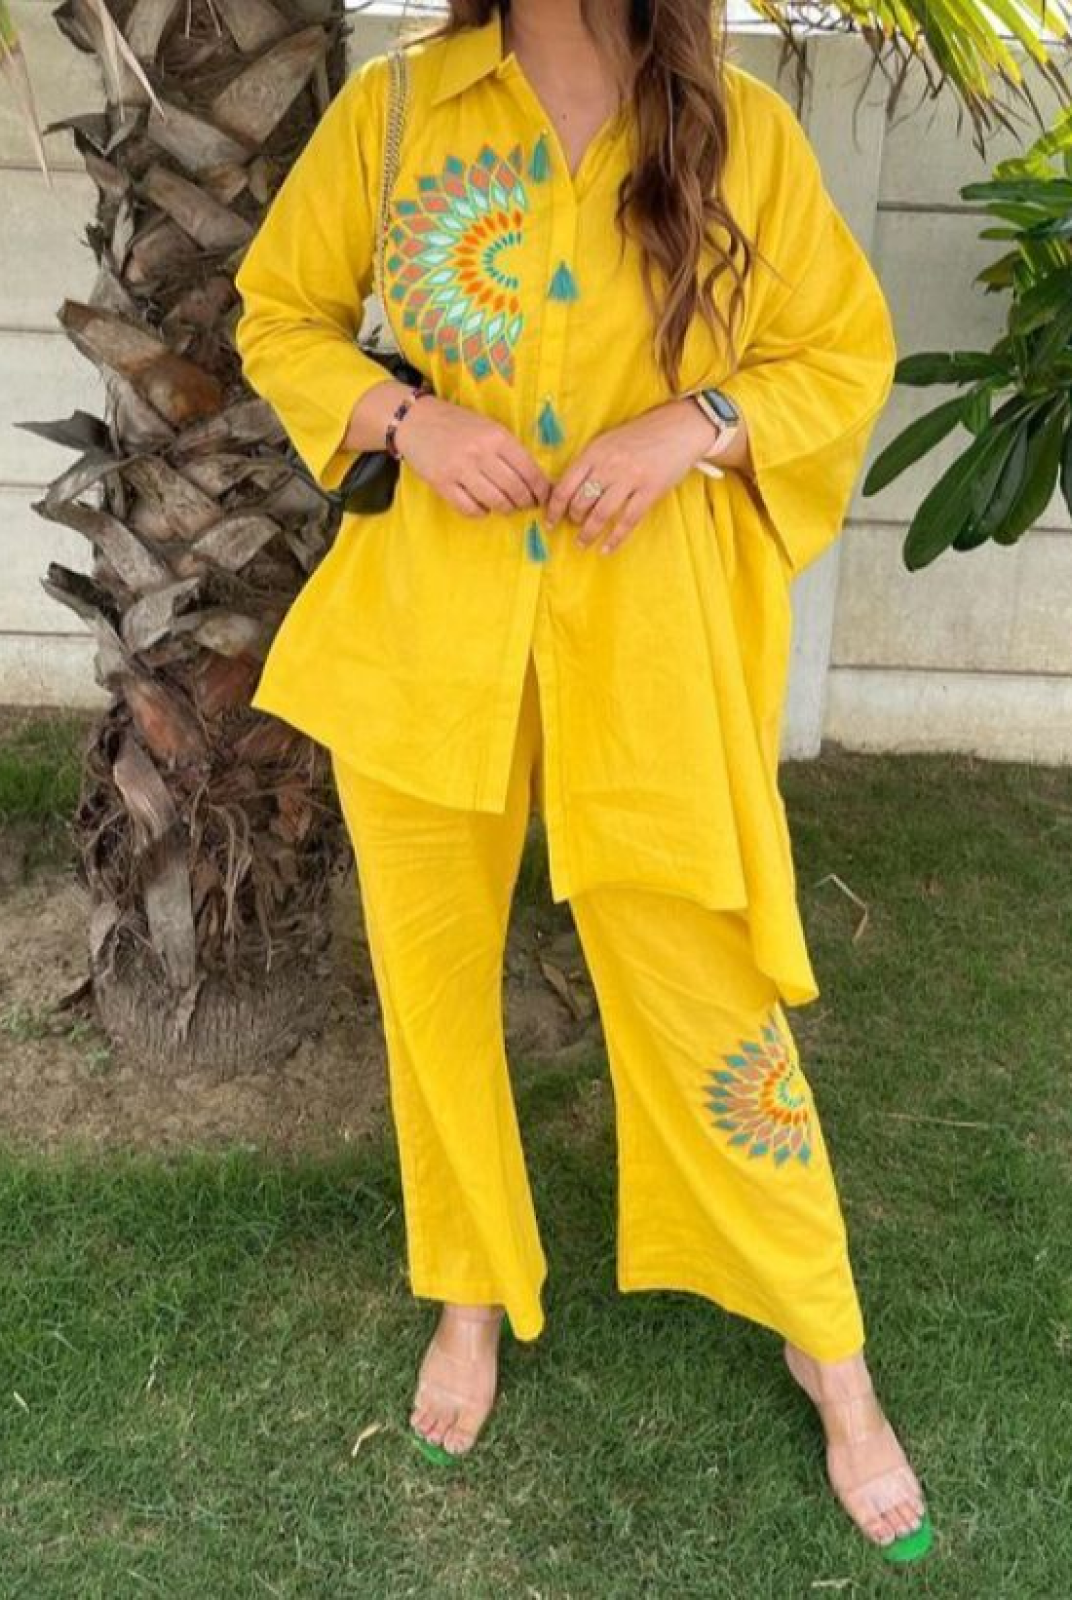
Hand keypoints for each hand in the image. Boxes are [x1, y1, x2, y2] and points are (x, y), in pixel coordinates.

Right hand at [394, 395, 550, 516]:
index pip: (529, 470)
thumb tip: (534, 479)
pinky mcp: (442, 484)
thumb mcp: (488, 427)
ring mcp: (460, 470)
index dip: (540, 489)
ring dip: (505, 509)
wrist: (415, 420)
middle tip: (526, 505)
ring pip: (495, 502)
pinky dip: (481, 513)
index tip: (543, 497)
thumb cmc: (456, 423)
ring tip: (506, 507)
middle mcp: (480, 453)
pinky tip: (483, 506)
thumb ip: (508, 450)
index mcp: (497, 436)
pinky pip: (470, 509)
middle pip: (515, 489)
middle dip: (525, 502)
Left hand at [546, 399, 729, 553]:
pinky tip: (607, 548)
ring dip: (588, 533)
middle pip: (580, 502)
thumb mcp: (608, 441)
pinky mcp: (650, 491)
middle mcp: (609, 465)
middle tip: (572, 527)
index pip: (564, 486)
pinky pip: (627, 521)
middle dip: (572, 520)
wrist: (679, 427)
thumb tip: (568, 491)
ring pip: (600, 514)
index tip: (549, 521)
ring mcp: (630, 478)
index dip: (554, 509)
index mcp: (594, 452)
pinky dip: (615, 538)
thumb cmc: (642, 435)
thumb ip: (590, 462)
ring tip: (583, 542)